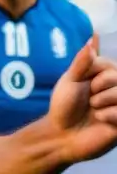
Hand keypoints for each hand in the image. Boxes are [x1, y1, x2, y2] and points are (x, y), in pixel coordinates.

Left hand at [49, 35, 116, 163]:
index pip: (109, 64)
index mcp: (103, 76)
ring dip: (102, 101)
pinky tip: (100, 120)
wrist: (62, 134)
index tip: (82, 82)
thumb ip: (82, 62)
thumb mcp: (70, 81)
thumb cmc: (63, 106)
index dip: (94, 72)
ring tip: (94, 109)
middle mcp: (116, 89)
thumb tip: (92, 38)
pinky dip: (108, 115)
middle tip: (89, 98)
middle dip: (99, 87)